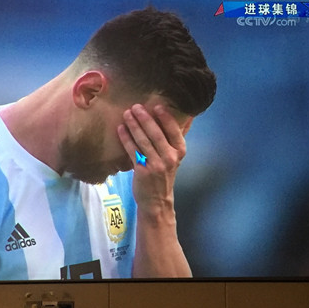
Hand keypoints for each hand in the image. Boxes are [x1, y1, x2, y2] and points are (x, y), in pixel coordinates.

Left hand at [118, 103, 192, 277]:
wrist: (156, 201)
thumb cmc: (164, 174)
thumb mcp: (174, 157)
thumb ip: (176, 138)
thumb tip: (187, 116)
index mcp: (179, 152)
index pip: (174, 131)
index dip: (165, 118)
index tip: (157, 105)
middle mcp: (170, 158)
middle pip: (156, 134)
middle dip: (145, 118)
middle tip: (135, 106)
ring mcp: (156, 165)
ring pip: (143, 141)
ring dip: (133, 126)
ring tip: (126, 114)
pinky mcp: (142, 171)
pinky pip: (133, 151)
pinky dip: (126, 139)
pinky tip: (120, 129)